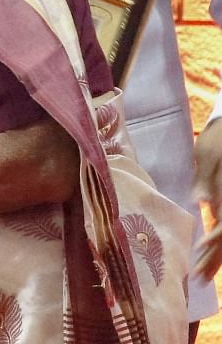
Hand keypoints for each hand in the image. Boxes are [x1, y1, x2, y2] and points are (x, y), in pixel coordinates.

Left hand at [194, 121, 221, 277]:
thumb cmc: (221, 139)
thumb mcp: (208, 155)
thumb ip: (205, 179)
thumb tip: (199, 201)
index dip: (216, 242)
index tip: (199, 252)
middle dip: (216, 259)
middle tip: (198, 278)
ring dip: (219, 256)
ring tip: (203, 274)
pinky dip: (219, 242)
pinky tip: (210, 252)